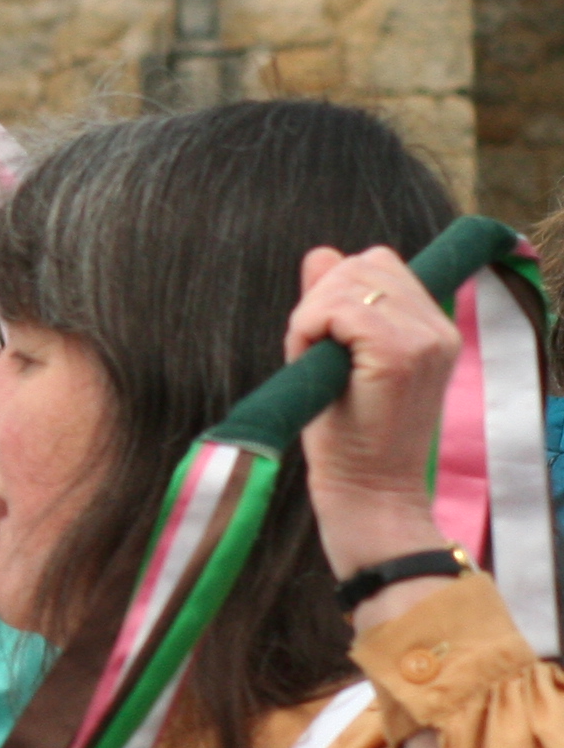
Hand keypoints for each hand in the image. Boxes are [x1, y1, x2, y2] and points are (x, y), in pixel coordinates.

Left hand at [287, 245, 459, 593]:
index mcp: (431, 327)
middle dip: (320, 300)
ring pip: (347, 282)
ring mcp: (425, 339)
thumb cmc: (348, 437)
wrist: (367, 493)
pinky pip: (338, 310)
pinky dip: (309, 332)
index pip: (380, 262)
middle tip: (317, 355)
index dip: (337, 289)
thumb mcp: (337, 359)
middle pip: (363, 263)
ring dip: (312, 318)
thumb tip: (320, 253)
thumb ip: (333, 306)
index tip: (326, 338)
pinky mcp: (401, 354)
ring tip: (319, 366)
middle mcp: (437, 328)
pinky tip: (315, 367)